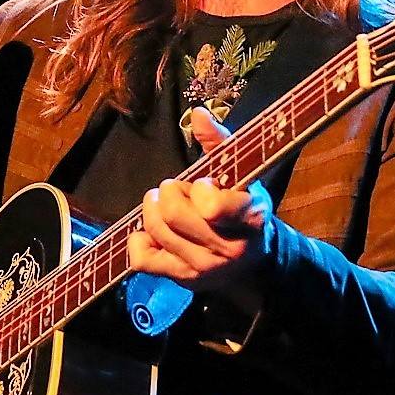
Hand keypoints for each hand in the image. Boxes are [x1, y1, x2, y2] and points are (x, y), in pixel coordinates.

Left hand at [127, 106, 271, 292]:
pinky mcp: (182, 280)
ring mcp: (203, 269)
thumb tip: (197, 113)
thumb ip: (218, 142)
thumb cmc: (242, 207)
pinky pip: (141, 259)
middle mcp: (228, 249)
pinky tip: (155, 232)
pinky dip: (140, 239)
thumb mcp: (240, 174)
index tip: (205, 186)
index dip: (199, 188)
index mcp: (249, 218)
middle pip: (173, 214)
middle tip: (177, 191)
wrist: (254, 259)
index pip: (210, 205)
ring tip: (167, 207)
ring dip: (154, 210)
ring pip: (155, 230)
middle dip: (168, 192)